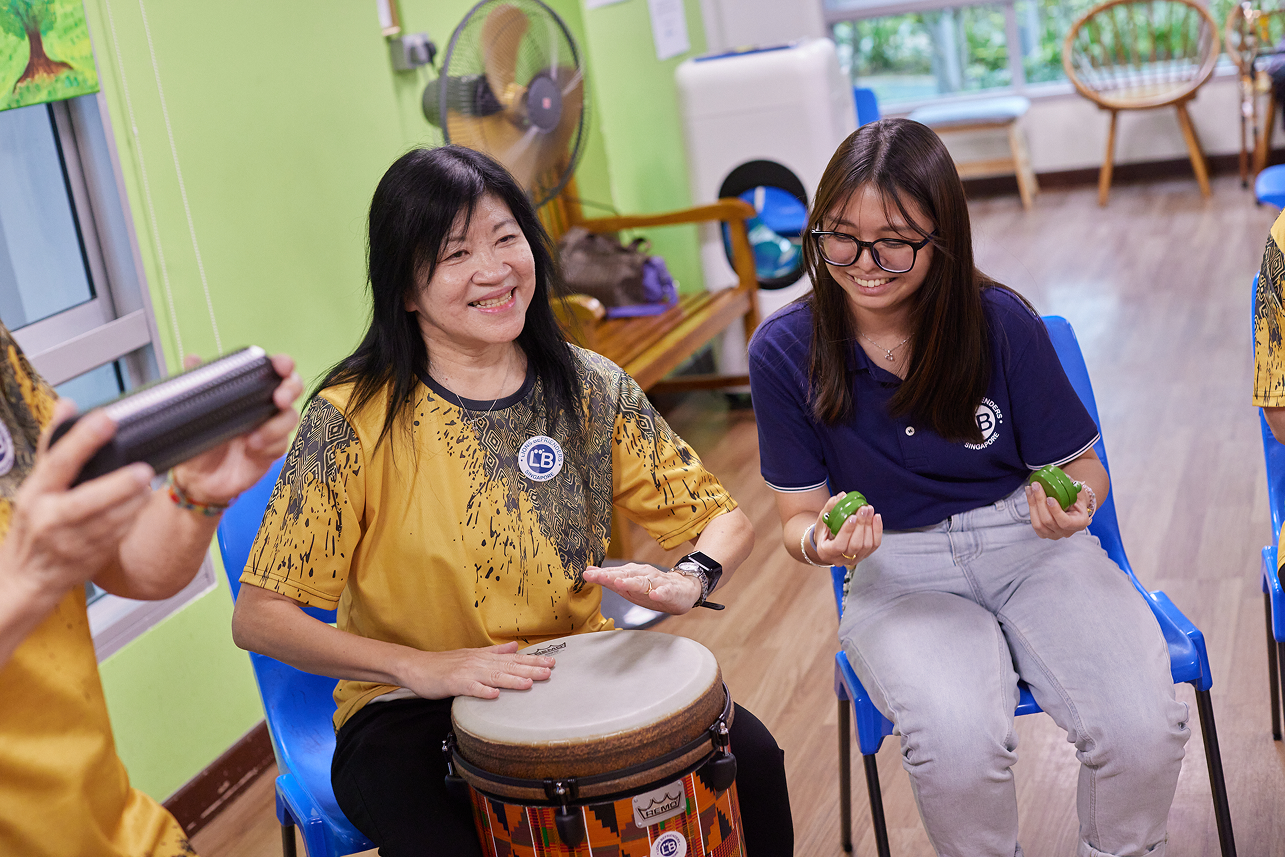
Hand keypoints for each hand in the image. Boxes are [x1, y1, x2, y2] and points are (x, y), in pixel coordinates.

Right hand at [0, 399, 153, 599]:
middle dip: (118, 486)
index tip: (105, 419)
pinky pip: (116, 536)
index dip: (82, 440)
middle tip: (143, 470)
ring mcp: (70, 542)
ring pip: (109, 521)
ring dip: (132, 502)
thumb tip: (68, 406)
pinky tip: (139, 504)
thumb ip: (54, 446)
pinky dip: (130, 519)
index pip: (58, 462)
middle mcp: (51, 518)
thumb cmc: (33, 524)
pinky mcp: (89, 557)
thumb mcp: (36, 484)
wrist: (25, 577)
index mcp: (36, 494)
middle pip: (87, 501)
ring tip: (146, 483)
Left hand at [170, 353, 302, 504]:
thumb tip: (192, 358)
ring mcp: (270, 430)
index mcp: (249, 392)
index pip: (273, 372)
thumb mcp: (195, 412)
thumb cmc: (199, 441)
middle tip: (279, 399)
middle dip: (290, 390)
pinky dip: (269, 446)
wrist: (196, 478)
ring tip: (255, 437)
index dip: (283, 365)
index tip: (281, 366)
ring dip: (276, 426)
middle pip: (292, 390)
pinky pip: (282, 445)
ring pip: (290, 418)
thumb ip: (198, 383)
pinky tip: (252, 450)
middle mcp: (264, 407)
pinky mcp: (271, 452)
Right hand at [400, 641, 554, 698]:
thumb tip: (514, 646)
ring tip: (529, 682)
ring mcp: (467, 672)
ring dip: (512, 679)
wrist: (417, 667)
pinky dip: (482, 691)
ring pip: (494, 676)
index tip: (551, 662)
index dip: (533, 660)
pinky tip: (494, 694)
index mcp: (484, 657)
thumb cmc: (444, 664)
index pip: (514, 658)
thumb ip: (494, 652)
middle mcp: (479, 663)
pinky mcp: (455, 683)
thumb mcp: (472, 654)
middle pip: (509, 665)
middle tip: (550, 671)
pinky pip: (470, 688)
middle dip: (530, 668)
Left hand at [583, 563, 702, 614]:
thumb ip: (610, 578)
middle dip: (612, 576)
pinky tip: (654, 595)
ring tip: (620, 583)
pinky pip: (665, 592)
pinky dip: (659, 593)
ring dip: (631, 582)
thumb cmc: (654, 588)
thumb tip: (589, 572)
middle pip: (626, 575)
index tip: (587, 574)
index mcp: (633, 574)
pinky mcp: (671, 591)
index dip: (601, 574)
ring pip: (643, 582)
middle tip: (598, 576)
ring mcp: (658, 583)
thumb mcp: (630, 585)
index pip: (615, 573)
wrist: (683, 589)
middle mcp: (644, 575)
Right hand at [812, 494, 881, 565]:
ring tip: (869, 510)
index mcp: (826, 552)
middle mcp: (840, 559)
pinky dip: (877, 531)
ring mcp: (854, 559)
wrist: (828, 543)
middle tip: (863, 509)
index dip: (847, 531)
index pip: (839, 545)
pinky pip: (874, 545)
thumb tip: (842, 496)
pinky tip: (876, 517)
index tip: (852, 517)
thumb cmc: (824, 530)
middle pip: (855, 545)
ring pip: (866, 545)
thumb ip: (830, 508)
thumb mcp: (822, 519)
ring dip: (870, 526)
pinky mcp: (864, 555)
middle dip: (861, 525)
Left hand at [1026, 481, 1090, 539]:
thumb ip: (1073, 488)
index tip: (1050, 498)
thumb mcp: (1079, 492)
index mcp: (1079, 523)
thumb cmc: (1077, 498)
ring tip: (1031, 489)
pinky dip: (1031, 508)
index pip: (1065, 522)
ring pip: (1038, 524)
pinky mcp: (1044, 533)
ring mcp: (1055, 535)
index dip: (1055, 511)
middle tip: (1036, 486)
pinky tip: (1030, 495)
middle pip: (1048, 521)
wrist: (1073, 506)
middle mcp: (1067, 532)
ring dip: (1033, 504)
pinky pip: (1034, 523)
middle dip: (1040, 502)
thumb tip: (1064, 479)